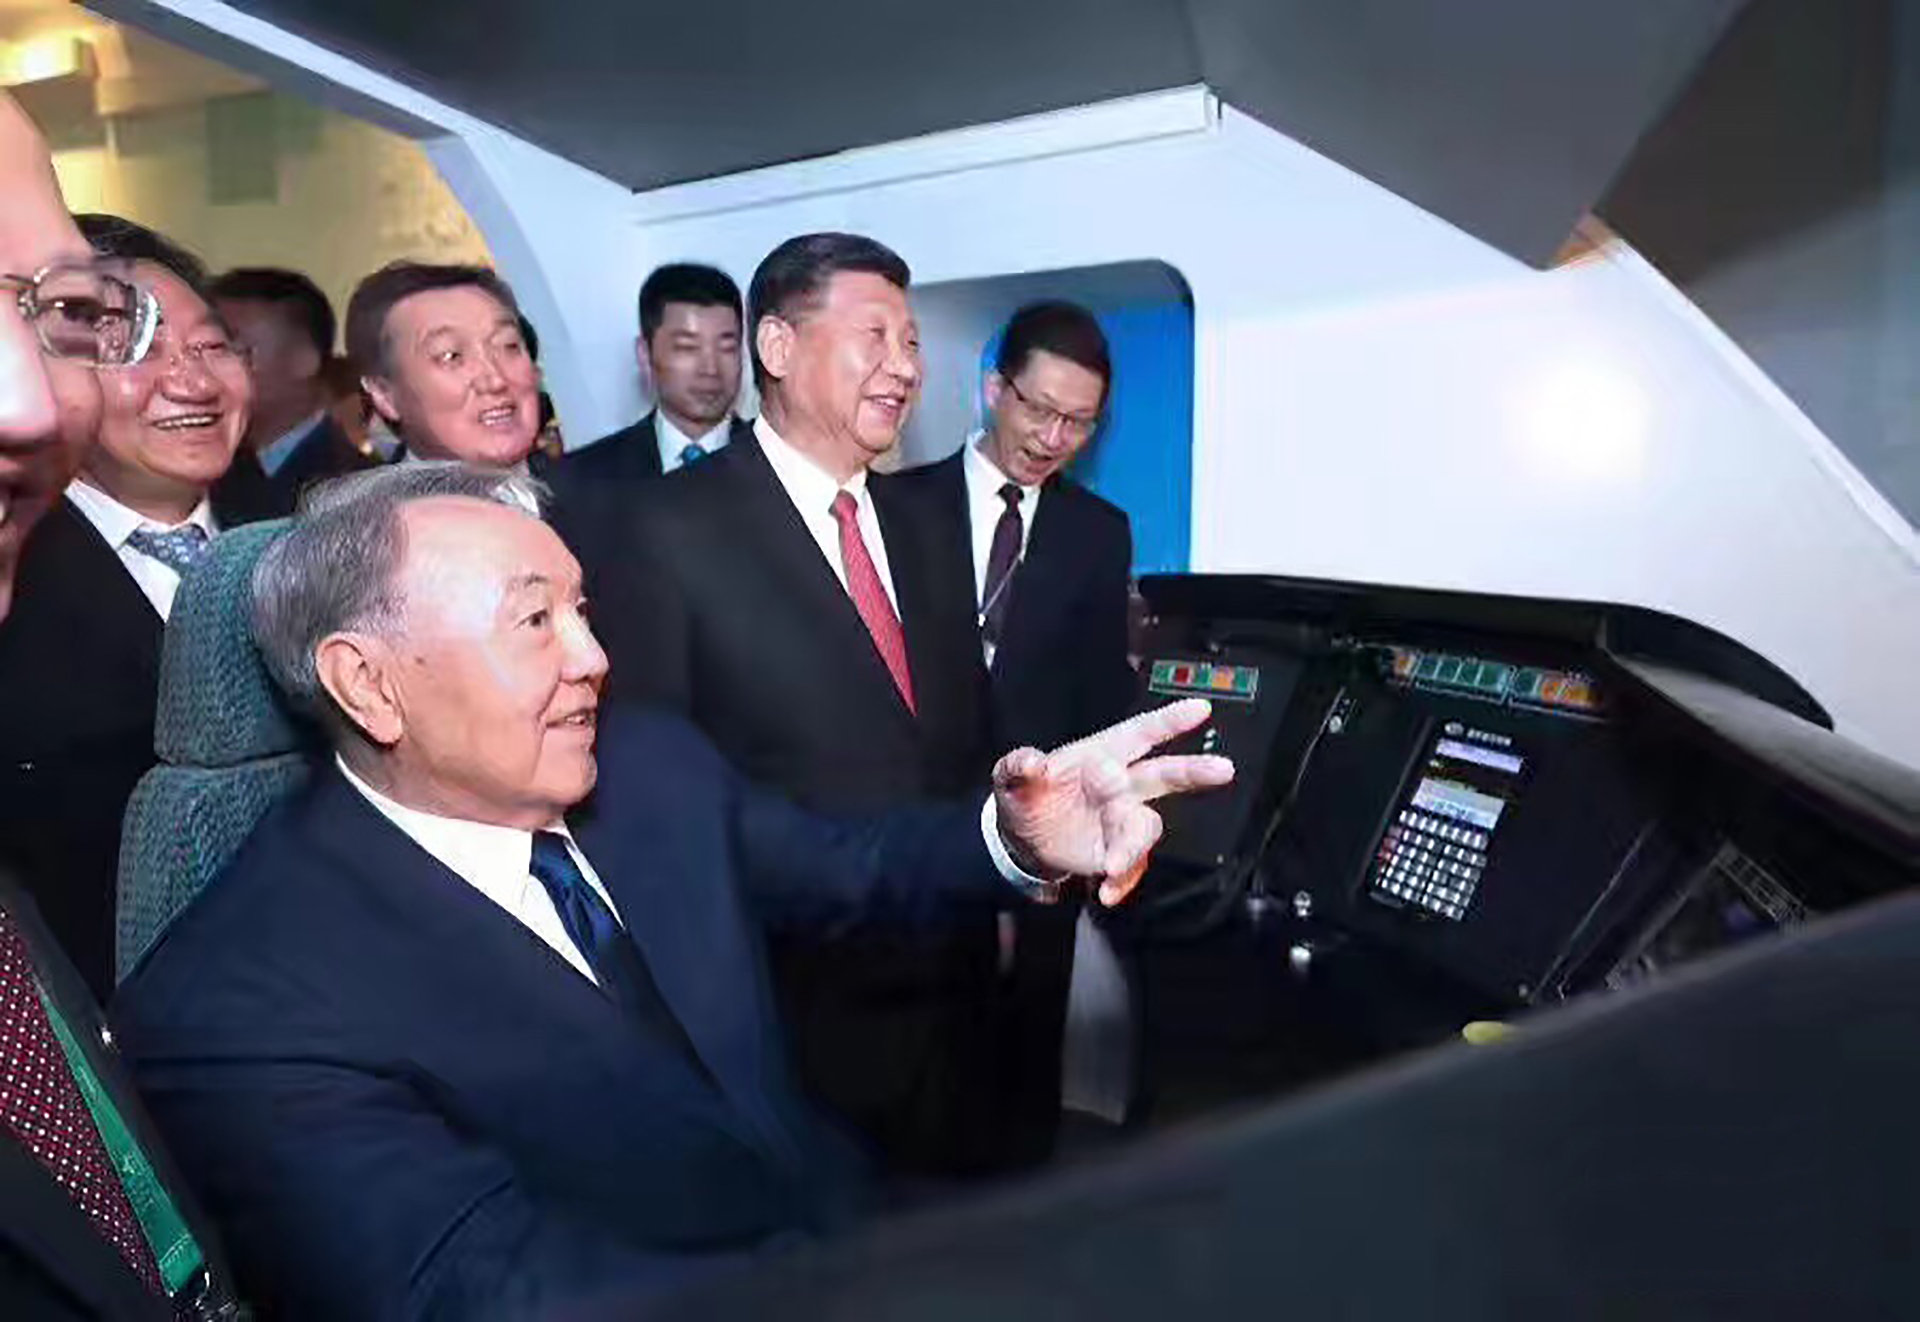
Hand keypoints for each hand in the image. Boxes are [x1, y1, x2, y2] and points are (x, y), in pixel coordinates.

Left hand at [992, 698, 1233, 906]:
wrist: (1021, 838)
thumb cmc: (1026, 795)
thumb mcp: (1011, 777)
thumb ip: (1018, 765)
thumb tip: (1032, 761)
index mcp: (1100, 755)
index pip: (1139, 733)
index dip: (1169, 720)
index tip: (1200, 709)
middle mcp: (1121, 784)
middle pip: (1164, 774)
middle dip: (1193, 770)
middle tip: (1222, 769)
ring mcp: (1123, 819)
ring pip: (1145, 827)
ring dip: (1133, 846)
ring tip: (1112, 865)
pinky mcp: (1117, 851)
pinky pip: (1131, 865)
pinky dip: (1122, 879)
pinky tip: (1106, 892)